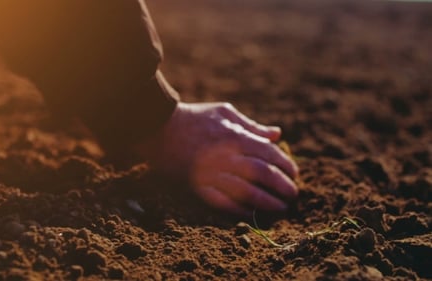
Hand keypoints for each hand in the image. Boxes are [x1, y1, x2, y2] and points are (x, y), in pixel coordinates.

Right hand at [135, 102, 298, 215]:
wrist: (159, 128)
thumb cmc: (195, 117)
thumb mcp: (225, 113)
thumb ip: (252, 126)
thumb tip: (277, 134)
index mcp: (235, 136)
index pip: (269, 153)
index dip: (286, 165)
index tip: (294, 174)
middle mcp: (226, 156)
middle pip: (262, 174)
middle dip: (282, 186)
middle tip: (293, 194)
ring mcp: (211, 173)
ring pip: (246, 192)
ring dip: (267, 203)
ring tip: (281, 208)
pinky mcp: (198, 186)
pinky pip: (223, 203)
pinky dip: (241, 210)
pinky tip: (253, 214)